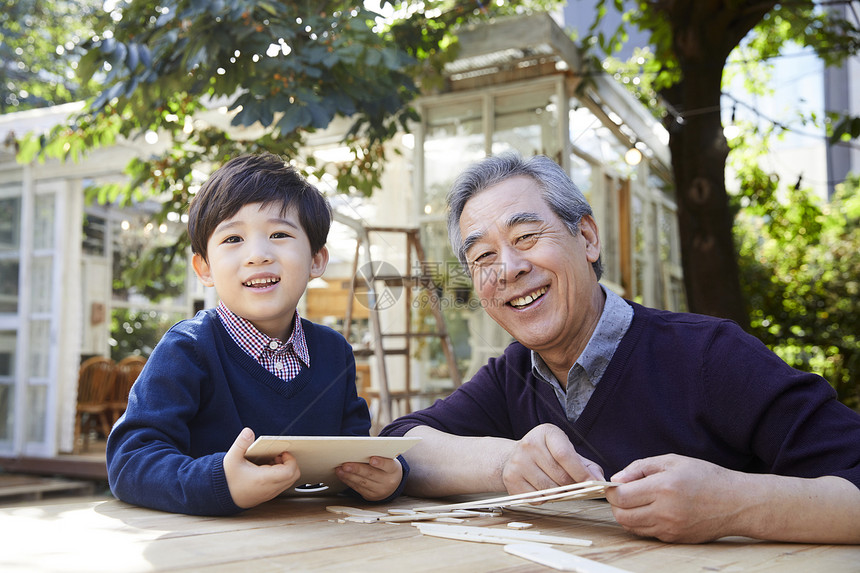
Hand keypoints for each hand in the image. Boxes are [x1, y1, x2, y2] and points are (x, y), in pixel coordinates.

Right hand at [223, 427, 300, 508]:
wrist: (219, 496)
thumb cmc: (226, 478)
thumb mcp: (232, 458)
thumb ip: (241, 443)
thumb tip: (248, 431)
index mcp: (264, 479)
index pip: (290, 472)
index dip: (290, 460)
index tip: (282, 452)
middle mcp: (269, 489)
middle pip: (293, 477)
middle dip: (289, 463)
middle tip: (277, 455)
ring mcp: (269, 494)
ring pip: (288, 482)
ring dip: (284, 470)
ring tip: (270, 461)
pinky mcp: (266, 496)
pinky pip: (281, 486)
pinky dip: (279, 476)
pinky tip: (266, 469)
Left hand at [336, 456, 402, 500]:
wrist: (392, 484)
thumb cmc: (386, 467)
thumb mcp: (388, 460)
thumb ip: (378, 455)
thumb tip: (359, 451)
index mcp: (393, 470)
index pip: (388, 465)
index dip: (380, 462)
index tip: (372, 459)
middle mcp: (388, 482)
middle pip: (371, 474)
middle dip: (357, 469)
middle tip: (345, 465)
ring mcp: (379, 491)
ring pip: (362, 482)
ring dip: (349, 476)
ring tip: (340, 470)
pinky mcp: (370, 496)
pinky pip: (358, 488)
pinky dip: (348, 481)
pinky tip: (342, 475)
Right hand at [502, 423, 603, 493]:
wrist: (512, 456)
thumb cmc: (547, 455)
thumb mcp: (566, 450)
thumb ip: (586, 465)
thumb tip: (599, 481)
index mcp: (546, 432)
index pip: (564, 455)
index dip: (580, 472)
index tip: (593, 483)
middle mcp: (529, 444)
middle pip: (559, 476)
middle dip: (573, 486)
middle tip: (577, 489)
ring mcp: (517, 462)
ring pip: (549, 490)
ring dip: (560, 494)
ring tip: (560, 488)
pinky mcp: (510, 479)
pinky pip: (536, 498)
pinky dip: (545, 499)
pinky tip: (543, 489)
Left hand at [606, 454, 742, 542]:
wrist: (737, 502)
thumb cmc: (706, 477)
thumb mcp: (673, 460)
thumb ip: (640, 467)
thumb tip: (616, 479)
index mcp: (663, 488)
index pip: (620, 496)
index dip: (611, 490)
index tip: (614, 484)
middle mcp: (665, 511)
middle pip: (621, 515)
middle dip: (616, 504)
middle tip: (624, 493)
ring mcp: (670, 528)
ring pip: (632, 527)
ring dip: (627, 514)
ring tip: (638, 501)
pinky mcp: (675, 538)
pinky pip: (647, 533)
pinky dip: (641, 523)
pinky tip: (651, 510)